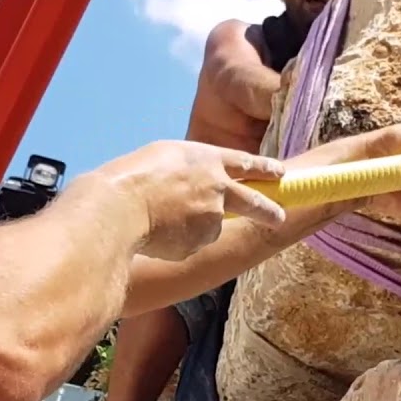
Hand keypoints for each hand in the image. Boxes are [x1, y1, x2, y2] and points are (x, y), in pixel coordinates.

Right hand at [95, 140, 286, 260]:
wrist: (120, 208)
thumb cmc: (133, 176)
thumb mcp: (165, 157)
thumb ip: (190, 171)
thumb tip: (197, 186)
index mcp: (209, 161)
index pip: (247, 163)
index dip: (265, 169)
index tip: (280, 173)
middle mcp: (218, 189)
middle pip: (255, 202)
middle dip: (270, 210)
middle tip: (279, 217)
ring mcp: (212, 218)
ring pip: (210, 225)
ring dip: (194, 225)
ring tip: (161, 217)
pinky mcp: (200, 242)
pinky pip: (191, 243)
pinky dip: (178, 240)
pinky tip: (157, 230)